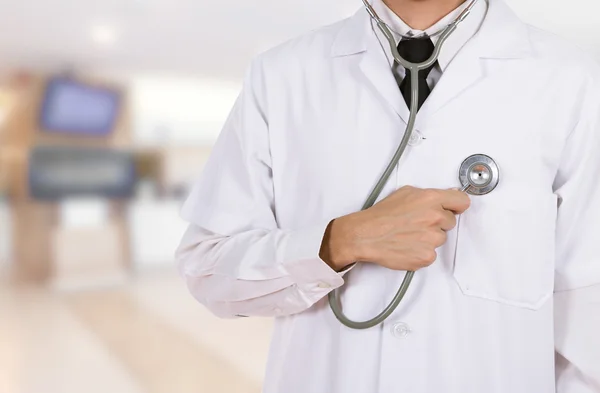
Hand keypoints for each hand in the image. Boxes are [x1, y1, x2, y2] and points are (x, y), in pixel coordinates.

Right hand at [320, 186, 470, 270]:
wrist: (365, 235)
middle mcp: (434, 218)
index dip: (456, 206)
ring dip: (429, 238)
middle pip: (450, 222)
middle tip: (417, 223)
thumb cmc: (381, 215)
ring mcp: (432, 239)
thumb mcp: (405, 193)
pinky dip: (421, 252)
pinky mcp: (426, 256)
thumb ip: (429, 195)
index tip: (453, 208)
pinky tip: (407, 245)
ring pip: (441, 239)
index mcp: (431, 199)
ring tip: (409, 234)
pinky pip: (431, 254)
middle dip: (437, 222)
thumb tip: (447, 196)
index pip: (462, 201)